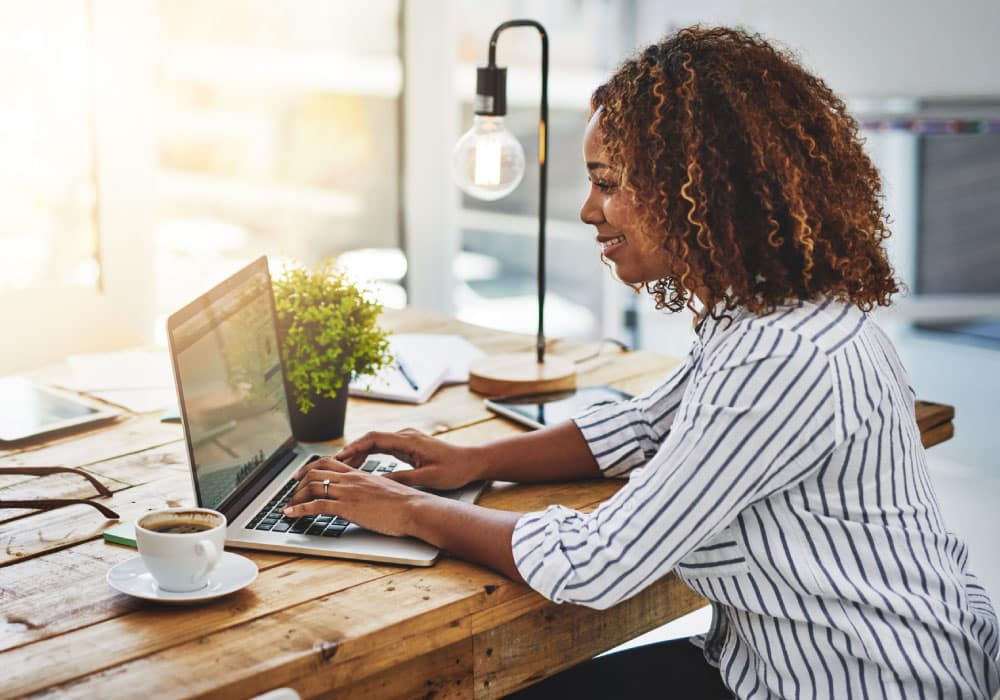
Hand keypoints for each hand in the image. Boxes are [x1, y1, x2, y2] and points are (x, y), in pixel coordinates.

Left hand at [283, 457, 427, 536]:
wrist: (414, 508)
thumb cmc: (405, 503)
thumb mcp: (384, 490)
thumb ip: (371, 489)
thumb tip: (366, 496)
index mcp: (360, 474)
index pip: (329, 463)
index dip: (310, 468)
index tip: (300, 476)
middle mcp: (351, 479)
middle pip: (315, 472)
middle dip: (298, 483)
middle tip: (290, 492)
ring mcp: (348, 492)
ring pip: (312, 487)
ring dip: (295, 497)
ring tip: (288, 506)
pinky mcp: (347, 507)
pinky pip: (316, 506)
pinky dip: (298, 509)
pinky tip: (290, 514)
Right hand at [336, 428, 483, 490]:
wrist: (472, 462)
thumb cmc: (454, 469)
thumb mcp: (428, 478)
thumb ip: (403, 479)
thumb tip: (379, 483)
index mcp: (409, 440)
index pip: (374, 438)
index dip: (354, 447)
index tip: (339, 457)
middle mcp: (405, 436)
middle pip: (371, 439)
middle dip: (351, 451)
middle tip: (333, 465)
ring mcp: (406, 440)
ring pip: (375, 443)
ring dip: (359, 454)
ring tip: (341, 467)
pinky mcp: (408, 446)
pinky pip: (383, 448)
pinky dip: (369, 456)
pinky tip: (360, 466)